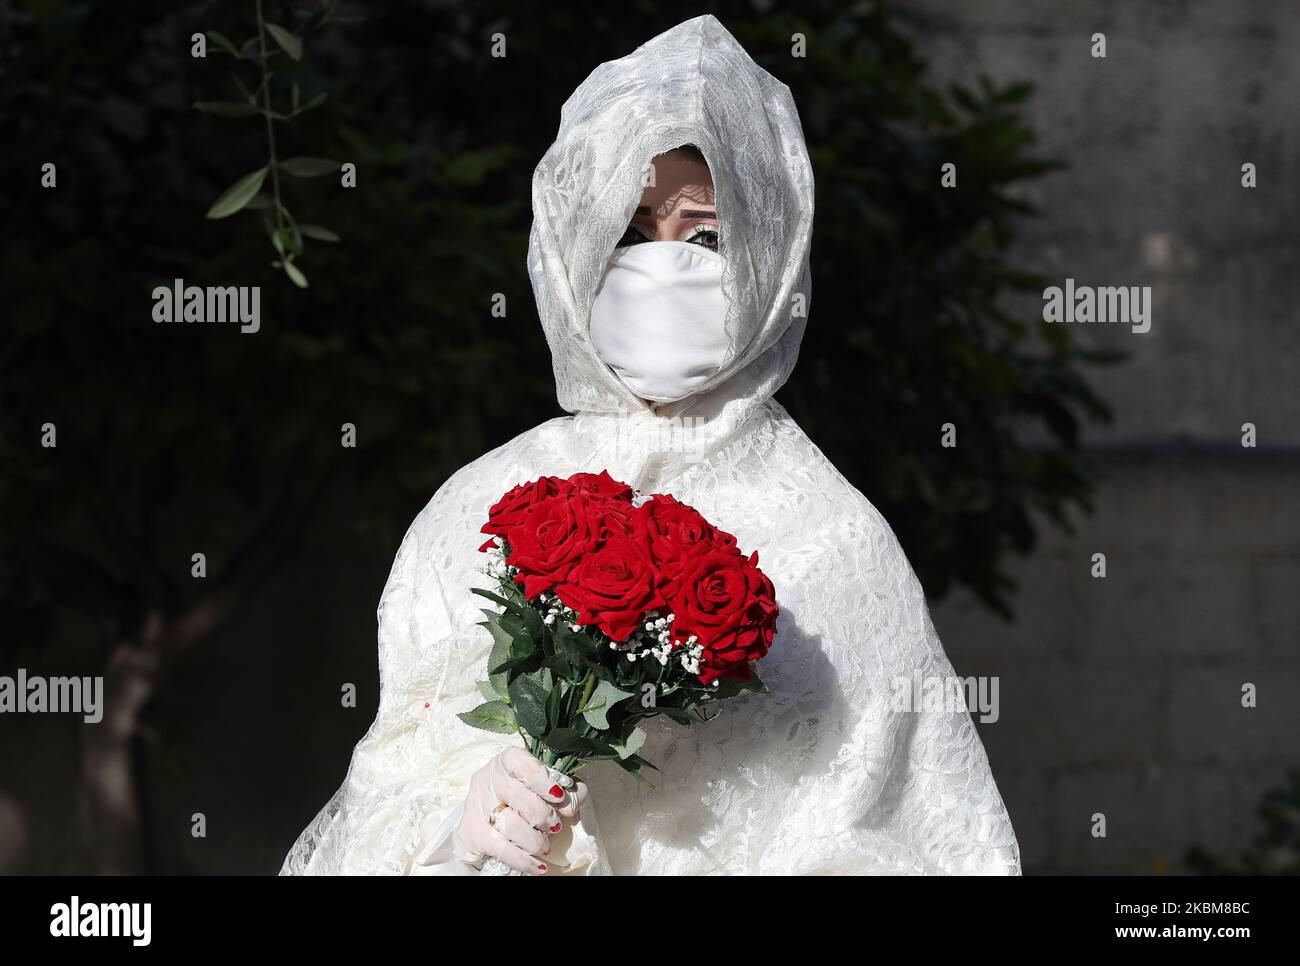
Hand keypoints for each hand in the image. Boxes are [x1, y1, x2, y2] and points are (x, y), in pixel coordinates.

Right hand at [452, 747, 588, 873]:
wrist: (487, 814)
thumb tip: (571, 805)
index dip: (546, 783)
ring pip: (512, 826)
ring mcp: (478, 805)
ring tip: (544, 844)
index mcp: (508, 760)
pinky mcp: (473, 833)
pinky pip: (503, 850)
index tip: (559, 797)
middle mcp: (489, 779)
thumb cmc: (524, 794)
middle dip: (544, 817)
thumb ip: (569, 790)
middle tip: (554, 825)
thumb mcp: (548, 784)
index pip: (527, 768)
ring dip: (536, 840)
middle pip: (522, 799)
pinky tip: (539, 865)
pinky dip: (525, 861)